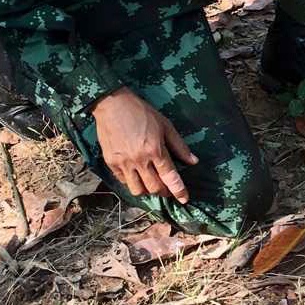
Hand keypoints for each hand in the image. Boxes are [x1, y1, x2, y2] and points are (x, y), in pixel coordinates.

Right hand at [93, 88, 197, 203]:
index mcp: (155, 150)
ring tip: (151, 183)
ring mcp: (124, 163)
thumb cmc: (141, 113)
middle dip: (164, 191)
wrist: (113, 104)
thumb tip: (193, 161)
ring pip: (138, 190)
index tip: (184, 199)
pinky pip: (124, 182)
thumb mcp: (165, 125)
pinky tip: (137, 175)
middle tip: (168, 188)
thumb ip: (179, 146)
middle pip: (154, 188)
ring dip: (147, 190)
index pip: (170, 177)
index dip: (179, 191)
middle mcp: (139, 160)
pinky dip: (133, 183)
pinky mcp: (111, 163)